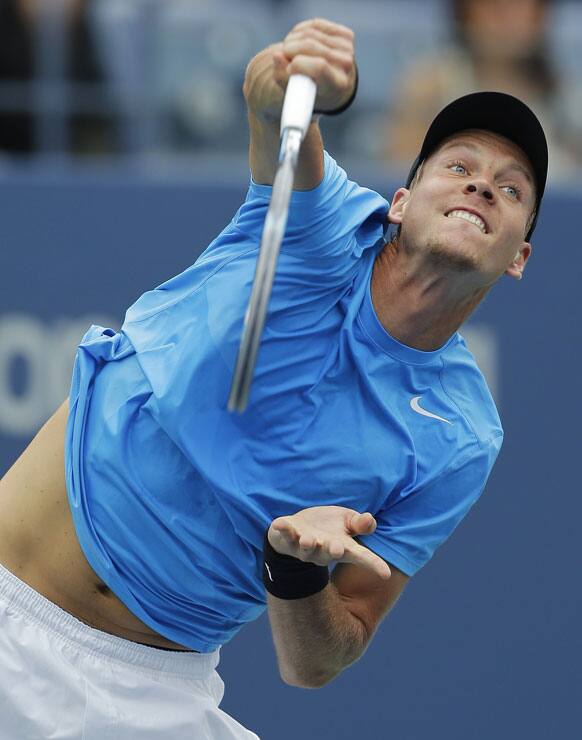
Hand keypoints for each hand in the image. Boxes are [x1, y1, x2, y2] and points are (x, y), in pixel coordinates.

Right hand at [244, 18, 355, 121]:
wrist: (333, 85)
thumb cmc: (310, 90)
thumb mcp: (294, 92)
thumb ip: (282, 77)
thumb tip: (277, 55)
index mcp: (337, 86)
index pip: (319, 66)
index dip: (298, 64)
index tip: (289, 69)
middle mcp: (346, 66)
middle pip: (310, 45)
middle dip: (290, 48)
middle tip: (282, 57)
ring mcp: (348, 49)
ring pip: (310, 33)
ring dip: (292, 40)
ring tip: (288, 52)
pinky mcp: (347, 36)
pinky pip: (316, 25)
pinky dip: (301, 31)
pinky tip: (298, 41)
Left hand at [268, 506, 390, 579]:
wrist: (299, 529)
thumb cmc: (328, 528)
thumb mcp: (347, 521)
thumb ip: (359, 523)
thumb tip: (369, 520)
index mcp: (342, 547)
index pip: (361, 557)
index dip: (374, 564)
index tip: (386, 574)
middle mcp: (324, 550)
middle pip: (330, 553)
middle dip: (333, 551)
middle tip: (337, 549)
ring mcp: (304, 546)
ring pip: (306, 549)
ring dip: (307, 545)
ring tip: (308, 540)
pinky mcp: (288, 538)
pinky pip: (284, 535)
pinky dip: (283, 530)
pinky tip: (280, 523)